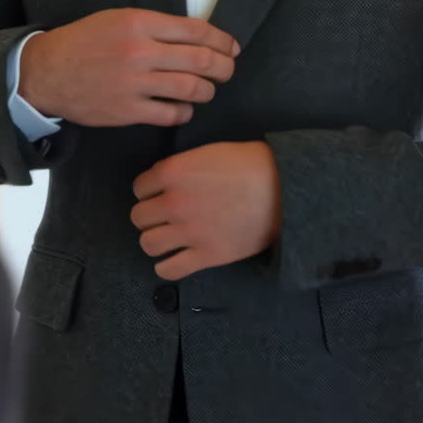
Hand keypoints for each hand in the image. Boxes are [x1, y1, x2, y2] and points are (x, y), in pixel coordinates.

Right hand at [19, 8, 239, 126]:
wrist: (46, 72)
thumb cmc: (85, 42)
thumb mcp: (118, 19)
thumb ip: (156, 26)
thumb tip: (197, 37)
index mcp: (138, 23)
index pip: (196, 30)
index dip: (221, 40)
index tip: (232, 47)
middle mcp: (139, 51)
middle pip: (201, 61)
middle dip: (224, 68)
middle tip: (228, 71)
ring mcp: (134, 83)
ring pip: (192, 89)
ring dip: (207, 91)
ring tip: (207, 90)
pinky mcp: (127, 111)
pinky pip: (171, 114)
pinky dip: (185, 112)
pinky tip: (183, 108)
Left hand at [131, 141, 281, 280]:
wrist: (283, 189)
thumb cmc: (249, 164)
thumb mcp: (208, 153)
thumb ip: (180, 167)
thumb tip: (161, 181)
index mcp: (174, 173)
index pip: (139, 187)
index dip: (149, 190)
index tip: (161, 193)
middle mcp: (175, 203)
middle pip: (139, 217)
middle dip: (150, 215)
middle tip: (165, 215)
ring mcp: (190, 232)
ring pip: (148, 244)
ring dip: (155, 239)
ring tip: (169, 237)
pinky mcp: (207, 255)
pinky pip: (169, 269)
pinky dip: (166, 266)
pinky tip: (174, 258)